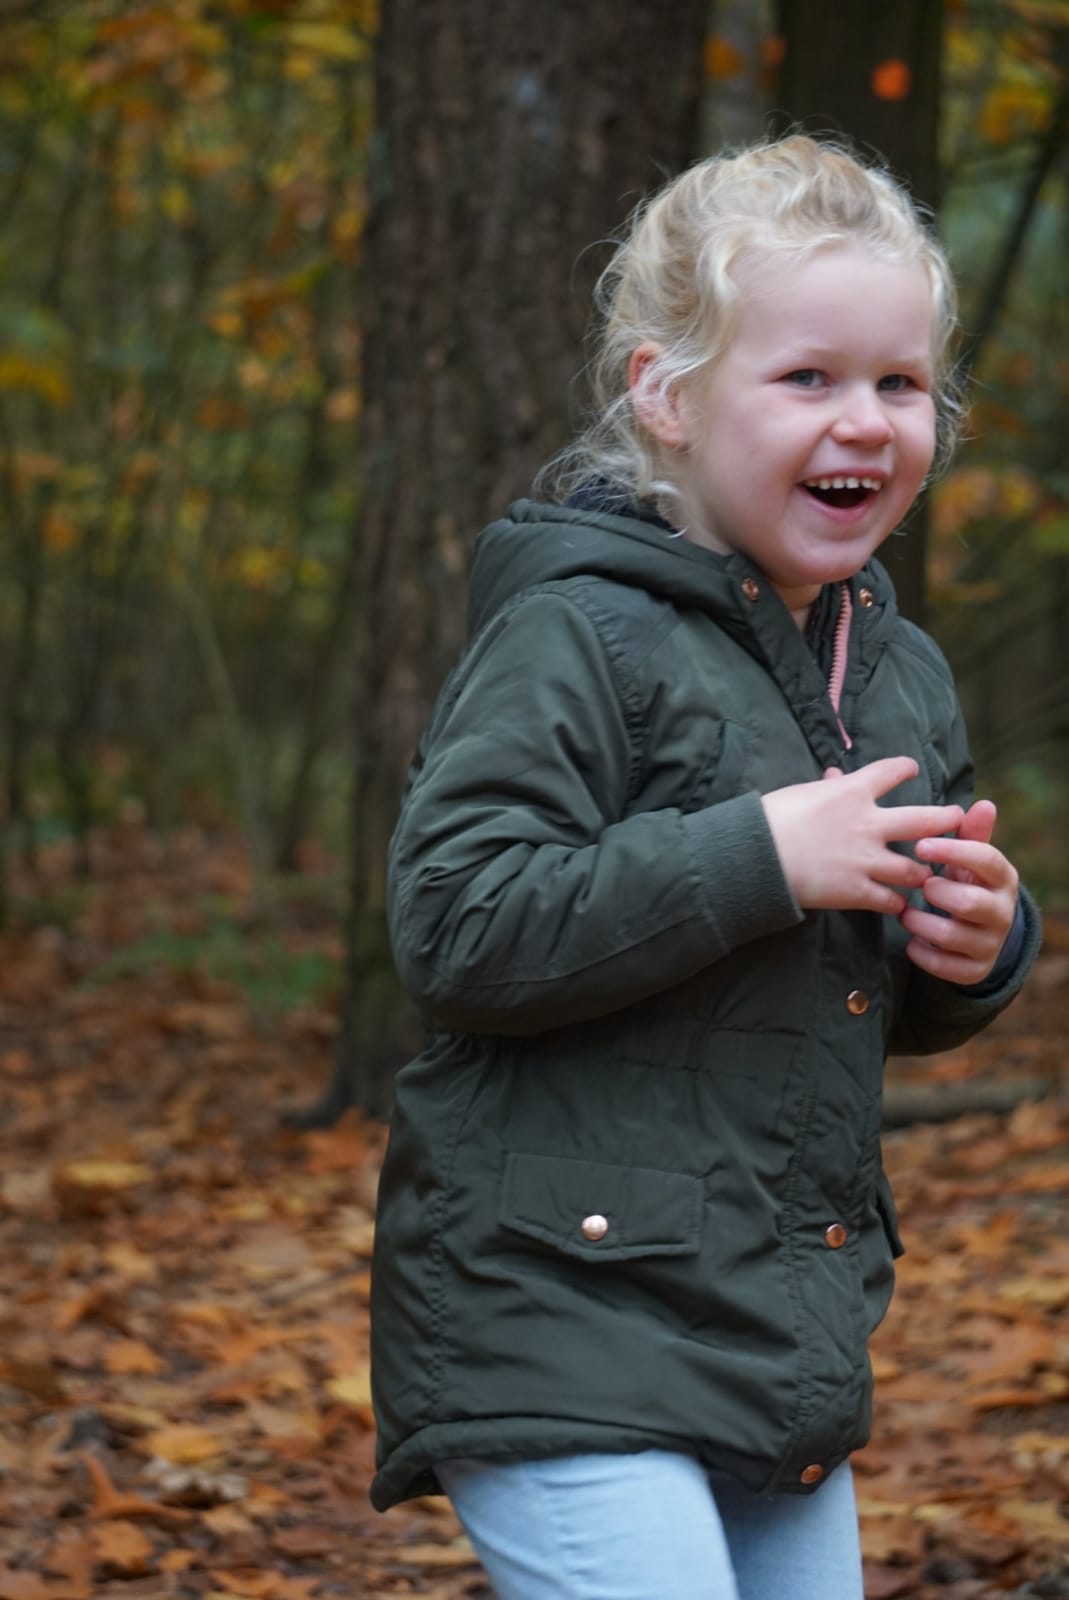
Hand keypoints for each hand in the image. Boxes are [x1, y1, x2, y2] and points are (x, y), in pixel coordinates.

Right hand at [761, 757, 962, 913]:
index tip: (912, 768)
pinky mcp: (856, 891)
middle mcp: (869, 824)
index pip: (890, 772)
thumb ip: (826, 786)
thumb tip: (834, 774)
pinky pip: (890, 900)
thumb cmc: (772, 817)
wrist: (759, 855)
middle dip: (944, 820)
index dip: (905, 768)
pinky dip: (897, 903)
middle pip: (923, 820)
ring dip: (922, 871)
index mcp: (853, 792)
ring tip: (928, 874)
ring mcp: (866, 860)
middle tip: (955, 819)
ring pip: (913, 868)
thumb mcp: (801, 793)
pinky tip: (899, 904)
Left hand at [900, 799, 1018, 984]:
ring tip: (905, 912)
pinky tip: (912, 942)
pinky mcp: (975, 970)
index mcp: (1002, 879)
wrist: (982, 931)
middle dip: (937, 892)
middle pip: (970, 902)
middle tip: (919, 884)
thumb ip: (972, 834)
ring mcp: (989, 944)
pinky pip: (946, 968)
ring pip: (952, 936)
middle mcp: (1001, 913)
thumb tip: (983, 803)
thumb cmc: (967, 882)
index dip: (954, 851)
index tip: (920, 845)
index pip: (987, 860)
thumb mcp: (971, 859)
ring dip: (920, 923)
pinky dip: (923, 954)